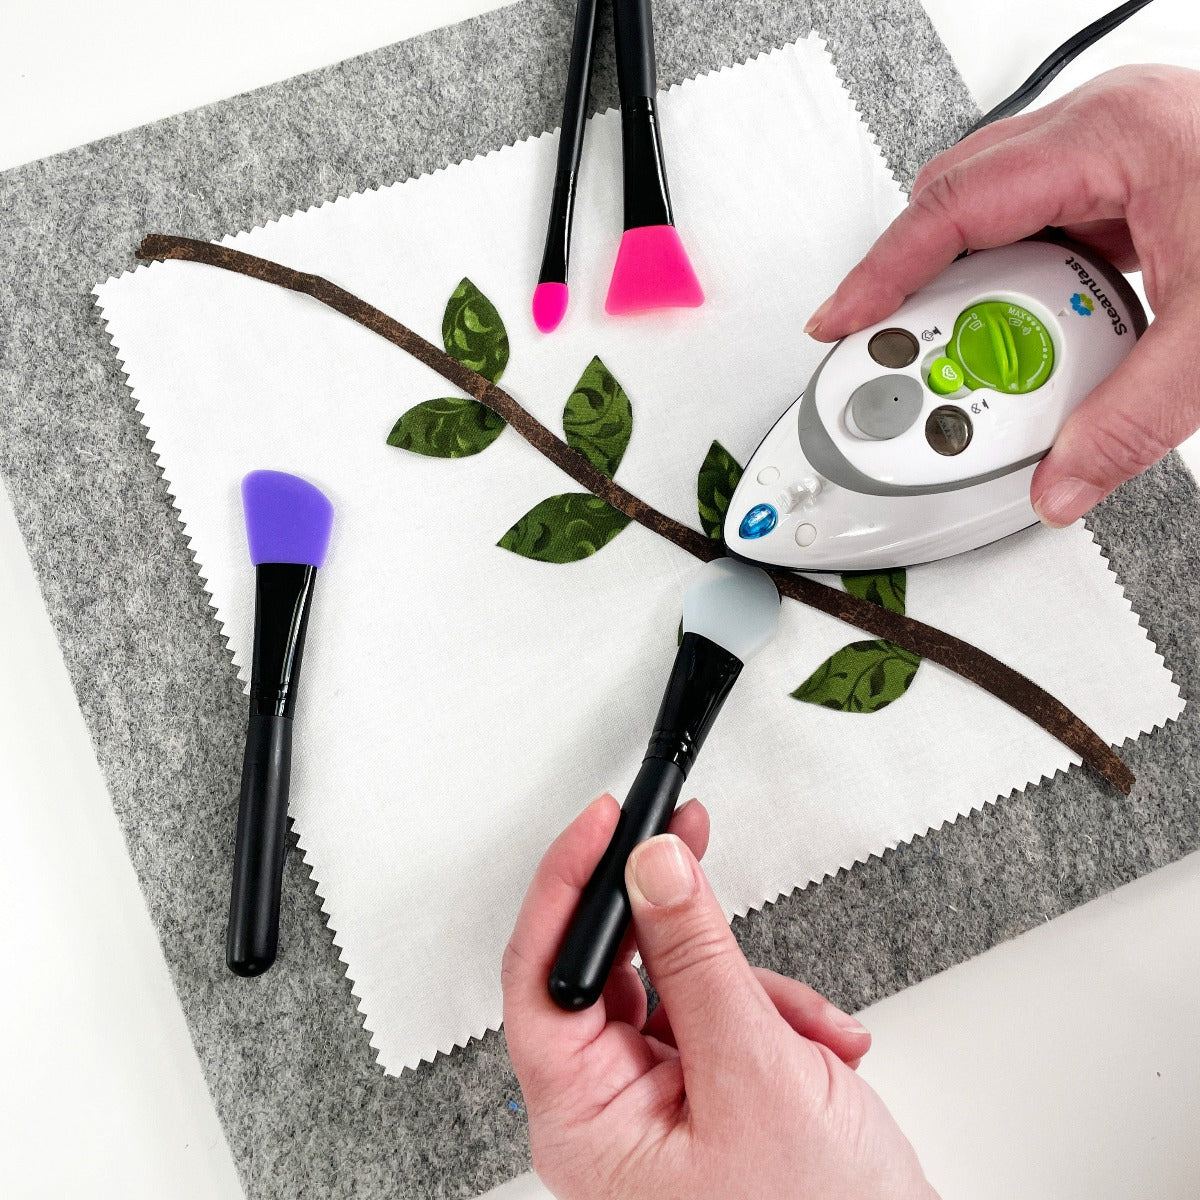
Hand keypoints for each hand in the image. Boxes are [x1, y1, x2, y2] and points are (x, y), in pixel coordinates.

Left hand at [502, 794, 935, 1199]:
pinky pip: (715, 1011)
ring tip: (804, 1030)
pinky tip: (817, 1046)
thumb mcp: (755, 1074)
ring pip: (675, 982)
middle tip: (686, 843)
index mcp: (585, 1123)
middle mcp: (607, 1111)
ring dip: (748, 985)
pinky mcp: (701, 1089)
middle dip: (672, 920)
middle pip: (612, 967)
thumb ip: (698, 959)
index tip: (604, 823)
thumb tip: (652, 868)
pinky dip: (770, 1013)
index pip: (543, 977)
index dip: (565, 887)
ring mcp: (655, 1100)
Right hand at [804, 65, 1199, 526]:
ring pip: (994, 214)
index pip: (952, 207)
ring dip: (973, 288)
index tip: (839, 319)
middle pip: (958, 204)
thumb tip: (1064, 481)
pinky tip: (1036, 329)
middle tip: (904, 359)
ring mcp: (1116, 150)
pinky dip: (1019, 283)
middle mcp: (1104, 130)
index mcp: (1112, 140)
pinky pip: (1039, 227)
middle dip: (916, 285)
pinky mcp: (1130, 178)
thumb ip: (1131, 421)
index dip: (880, 272)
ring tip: (982, 358)